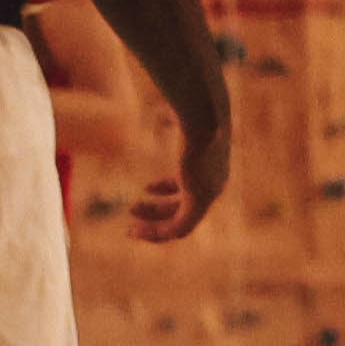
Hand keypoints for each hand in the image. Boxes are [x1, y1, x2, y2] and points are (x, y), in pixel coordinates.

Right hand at [128, 107, 229, 244]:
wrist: (203, 118)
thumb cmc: (191, 114)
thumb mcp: (182, 121)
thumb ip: (175, 121)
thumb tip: (165, 113)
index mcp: (211, 168)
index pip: (188, 187)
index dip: (166, 189)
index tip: (146, 187)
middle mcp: (213, 186)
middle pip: (183, 207)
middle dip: (156, 209)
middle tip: (132, 208)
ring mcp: (208, 195)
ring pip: (180, 224)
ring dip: (154, 227)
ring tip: (131, 227)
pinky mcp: (199, 202)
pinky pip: (178, 229)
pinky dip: (157, 233)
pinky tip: (137, 230)